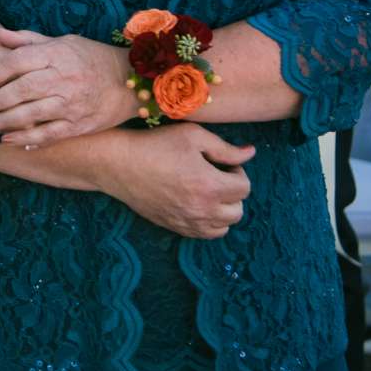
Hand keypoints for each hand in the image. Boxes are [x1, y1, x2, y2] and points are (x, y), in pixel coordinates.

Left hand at [0, 30, 136, 147]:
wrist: (129, 81)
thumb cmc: (91, 57)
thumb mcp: (62, 41)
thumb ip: (28, 40)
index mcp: (56, 55)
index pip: (16, 64)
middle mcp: (63, 78)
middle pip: (20, 90)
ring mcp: (72, 103)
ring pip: (32, 114)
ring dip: (4, 122)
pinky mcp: (79, 124)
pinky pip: (49, 133)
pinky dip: (28, 139)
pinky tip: (9, 140)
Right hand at [110, 124, 253, 238]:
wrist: (120, 164)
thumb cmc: (156, 145)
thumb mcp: (193, 137)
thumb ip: (225, 148)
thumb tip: (250, 153)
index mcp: (209, 185)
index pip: (244, 187)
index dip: (237, 171)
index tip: (222, 162)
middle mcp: (202, 209)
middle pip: (238, 209)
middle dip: (233, 191)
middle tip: (215, 175)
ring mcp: (188, 222)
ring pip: (225, 225)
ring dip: (223, 208)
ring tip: (208, 191)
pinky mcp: (176, 227)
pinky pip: (207, 234)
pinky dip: (210, 221)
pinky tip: (197, 203)